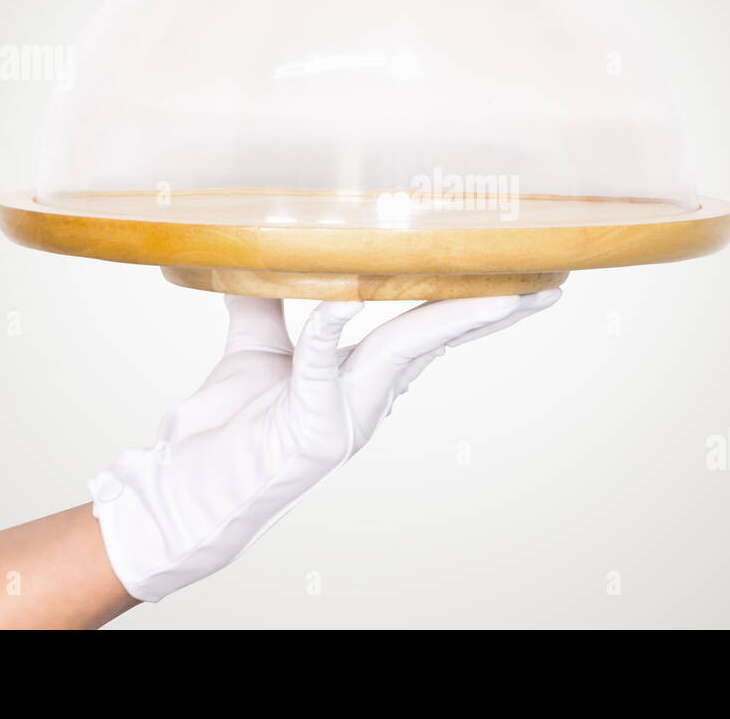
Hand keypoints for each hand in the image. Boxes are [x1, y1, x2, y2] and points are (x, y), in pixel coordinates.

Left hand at [88, 290, 561, 601]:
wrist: (185, 488)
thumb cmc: (226, 428)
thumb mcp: (254, 348)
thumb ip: (266, 298)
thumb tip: (262, 240)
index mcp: (362, 378)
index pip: (425, 329)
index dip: (469, 302)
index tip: (513, 274)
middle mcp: (367, 398)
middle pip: (437, 339)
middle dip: (493, 311)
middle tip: (543, 287)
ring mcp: (346, 416)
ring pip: (406, 351)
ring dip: (454, 318)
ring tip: (501, 295)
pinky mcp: (312, 430)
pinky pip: (323, 366)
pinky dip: (329, 330)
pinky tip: (341, 303)